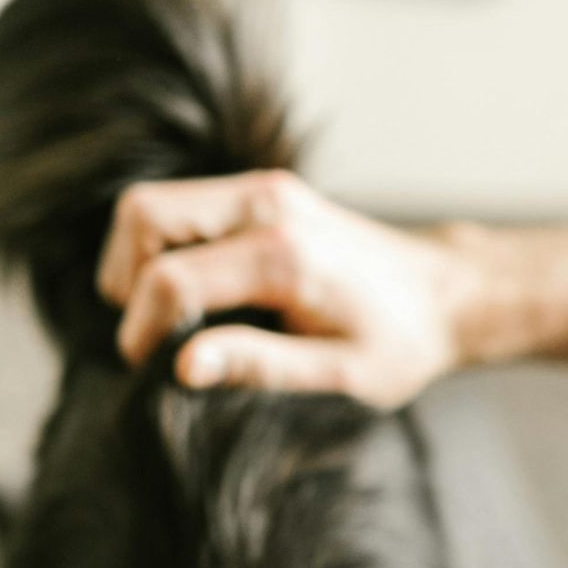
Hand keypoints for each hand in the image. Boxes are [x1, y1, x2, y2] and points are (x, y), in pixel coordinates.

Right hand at [97, 169, 476, 408]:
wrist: (444, 295)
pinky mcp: (261, 194)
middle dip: (124, 280)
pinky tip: (187, 298)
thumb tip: (182, 368)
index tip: (148, 371)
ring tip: (162, 319)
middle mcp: (267, 207)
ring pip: (149, 204)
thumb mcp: (338, 376)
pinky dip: (159, 250)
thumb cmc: (398, 344)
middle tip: (146, 337)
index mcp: (285, 257)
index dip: (142, 330)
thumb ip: (258, 367)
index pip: (172, 280)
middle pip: (141, 215)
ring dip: (134, 261)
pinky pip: (179, 207)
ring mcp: (263, 192)